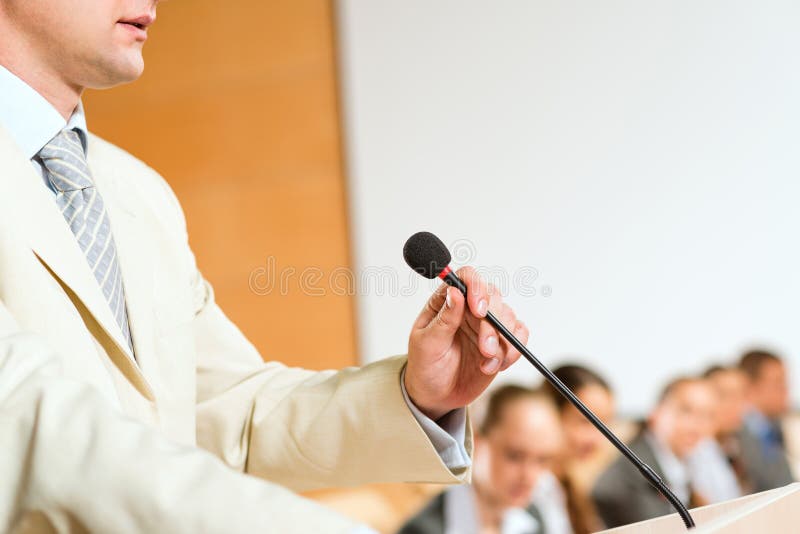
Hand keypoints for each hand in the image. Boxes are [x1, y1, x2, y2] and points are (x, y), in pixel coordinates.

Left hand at [404, 267, 529, 420]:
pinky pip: (519, 335)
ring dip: (502, 341)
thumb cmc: (426, 367)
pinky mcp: (501, 342)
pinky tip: (497, 365)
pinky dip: (513, 350)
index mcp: (447, 302)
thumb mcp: (427, 345)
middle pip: (492, 296)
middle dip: (492, 323)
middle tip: (484, 348)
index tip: (478, 310)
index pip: (466, 278)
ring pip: (508, 316)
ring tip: (486, 362)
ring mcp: (486, 325)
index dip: (476, 287)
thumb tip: (455, 292)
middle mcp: (469, 309)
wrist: (437, 396)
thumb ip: (443, 320)